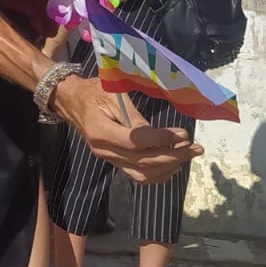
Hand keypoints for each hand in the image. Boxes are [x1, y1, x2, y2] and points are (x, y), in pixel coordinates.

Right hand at [52, 75, 200, 184]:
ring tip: (187, 155)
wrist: (70, 101)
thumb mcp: (111, 93)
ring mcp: (108, 159)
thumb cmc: (92, 91)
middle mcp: (104, 150)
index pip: (135, 142)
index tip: (182, 135)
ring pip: (142, 174)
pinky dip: (158, 174)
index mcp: (101, 130)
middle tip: (195, 148)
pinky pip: (138, 176)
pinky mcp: (113, 162)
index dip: (161, 140)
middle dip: (173, 156)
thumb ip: (133, 114)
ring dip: (168, 167)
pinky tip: (173, 164)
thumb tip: (158, 134)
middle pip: (142, 162)